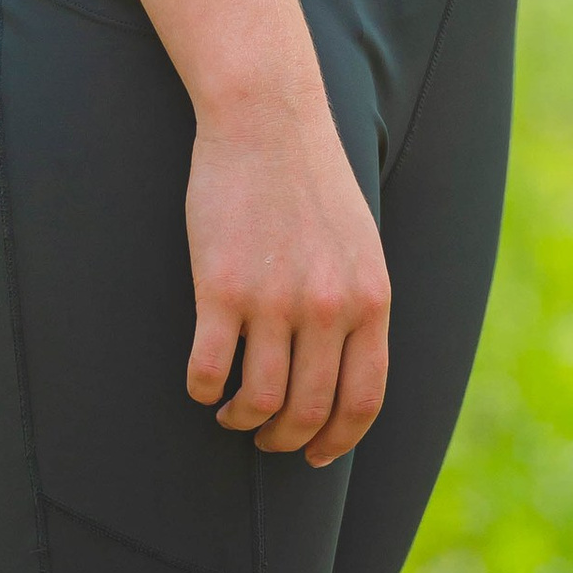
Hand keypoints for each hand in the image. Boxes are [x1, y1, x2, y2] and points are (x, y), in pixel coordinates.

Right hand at [185, 93, 391, 465]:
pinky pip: (209, 372)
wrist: (267, 116)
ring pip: (258, 402)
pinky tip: (203, 382)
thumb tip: (346, 373)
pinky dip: (203, 391)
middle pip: (308, 411)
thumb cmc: (311, 177)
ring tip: (231, 411)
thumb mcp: (359, 243)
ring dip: (242, 421)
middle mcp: (328, 306)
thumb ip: (358, 305)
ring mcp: (274, 299)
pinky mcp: (221, 287)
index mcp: (369, 298)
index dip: (339, 440)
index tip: (317, 455)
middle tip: (265, 436)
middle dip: (285, 440)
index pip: (363, 400)